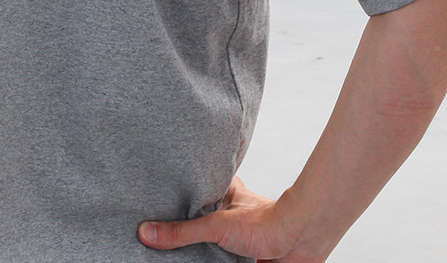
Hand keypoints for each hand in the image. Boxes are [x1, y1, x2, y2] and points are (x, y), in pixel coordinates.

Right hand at [138, 176, 314, 262]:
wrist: (299, 240)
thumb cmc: (265, 222)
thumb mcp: (215, 225)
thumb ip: (182, 231)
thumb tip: (146, 232)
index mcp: (226, 195)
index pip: (201, 190)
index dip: (185, 195)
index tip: (163, 201)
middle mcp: (233, 214)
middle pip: (206, 220)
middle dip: (192, 229)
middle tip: (166, 236)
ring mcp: (242, 237)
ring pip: (217, 243)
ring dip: (205, 251)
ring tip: (180, 256)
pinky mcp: (248, 257)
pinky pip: (226, 261)